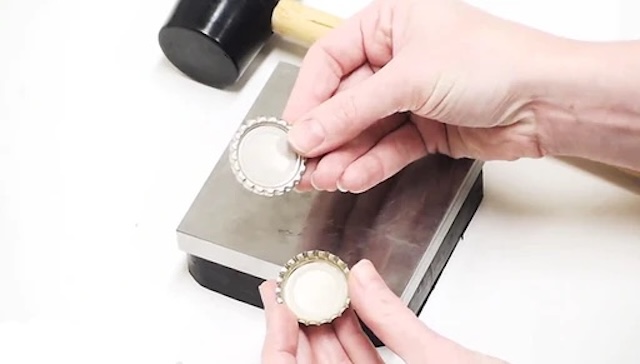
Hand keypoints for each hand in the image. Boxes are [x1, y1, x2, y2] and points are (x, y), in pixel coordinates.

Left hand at [259, 259, 506, 362]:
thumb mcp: (443, 361)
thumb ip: (394, 319)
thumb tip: (362, 276)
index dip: (279, 331)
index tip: (276, 295)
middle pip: (313, 363)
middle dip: (303, 319)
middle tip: (296, 282)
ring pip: (339, 363)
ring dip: (329, 325)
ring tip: (321, 288)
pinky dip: (356, 337)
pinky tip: (353, 309)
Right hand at [282, 0, 570, 192]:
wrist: (548, 101)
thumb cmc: (495, 62)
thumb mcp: (409, 79)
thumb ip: (351, 110)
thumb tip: (306, 131)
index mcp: (389, 25)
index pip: (329, 60)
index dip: (308, 97)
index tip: (291, 129)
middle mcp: (397, 59)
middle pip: (344, 100)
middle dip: (323, 134)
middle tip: (300, 163)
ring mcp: (411, 96)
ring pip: (364, 129)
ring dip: (343, 155)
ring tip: (322, 177)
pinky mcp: (425, 129)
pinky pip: (388, 148)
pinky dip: (371, 164)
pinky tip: (353, 176)